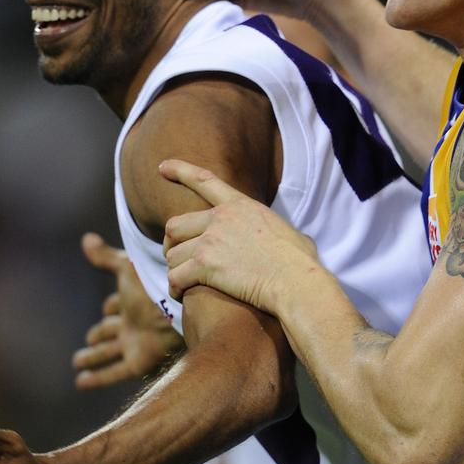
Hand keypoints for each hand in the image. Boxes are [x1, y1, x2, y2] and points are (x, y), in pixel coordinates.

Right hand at [73, 233, 182, 388]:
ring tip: (77, 362)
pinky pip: (114, 373)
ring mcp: (135, 343)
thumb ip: (106, 256)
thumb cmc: (152, 286)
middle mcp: (134, 322)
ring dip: (94, 357)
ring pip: (109, 351)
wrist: (175, 310)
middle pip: (112, 329)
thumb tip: (86, 238)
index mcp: (133, 300)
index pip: (116, 305)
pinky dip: (98, 378)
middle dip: (99, 334)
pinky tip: (80, 382)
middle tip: (88, 340)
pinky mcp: (138, 362)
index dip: (110, 306)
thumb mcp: (126, 268)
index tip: (107, 308)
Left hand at [159, 159, 319, 313]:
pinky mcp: (205, 265)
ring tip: (182, 284)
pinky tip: (180, 296)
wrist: (297, 281)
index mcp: (241, 205)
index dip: (181, 171)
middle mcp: (221, 218)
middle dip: (171, 244)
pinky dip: (174, 289)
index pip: (204, 181)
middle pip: (175, 226)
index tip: (163, 167)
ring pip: (173, 255)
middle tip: (176, 259)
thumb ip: (278, 233)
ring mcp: (211, 240)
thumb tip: (294, 241)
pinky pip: (175, 277)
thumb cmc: (301, 263)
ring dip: (175, 270)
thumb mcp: (290, 233)